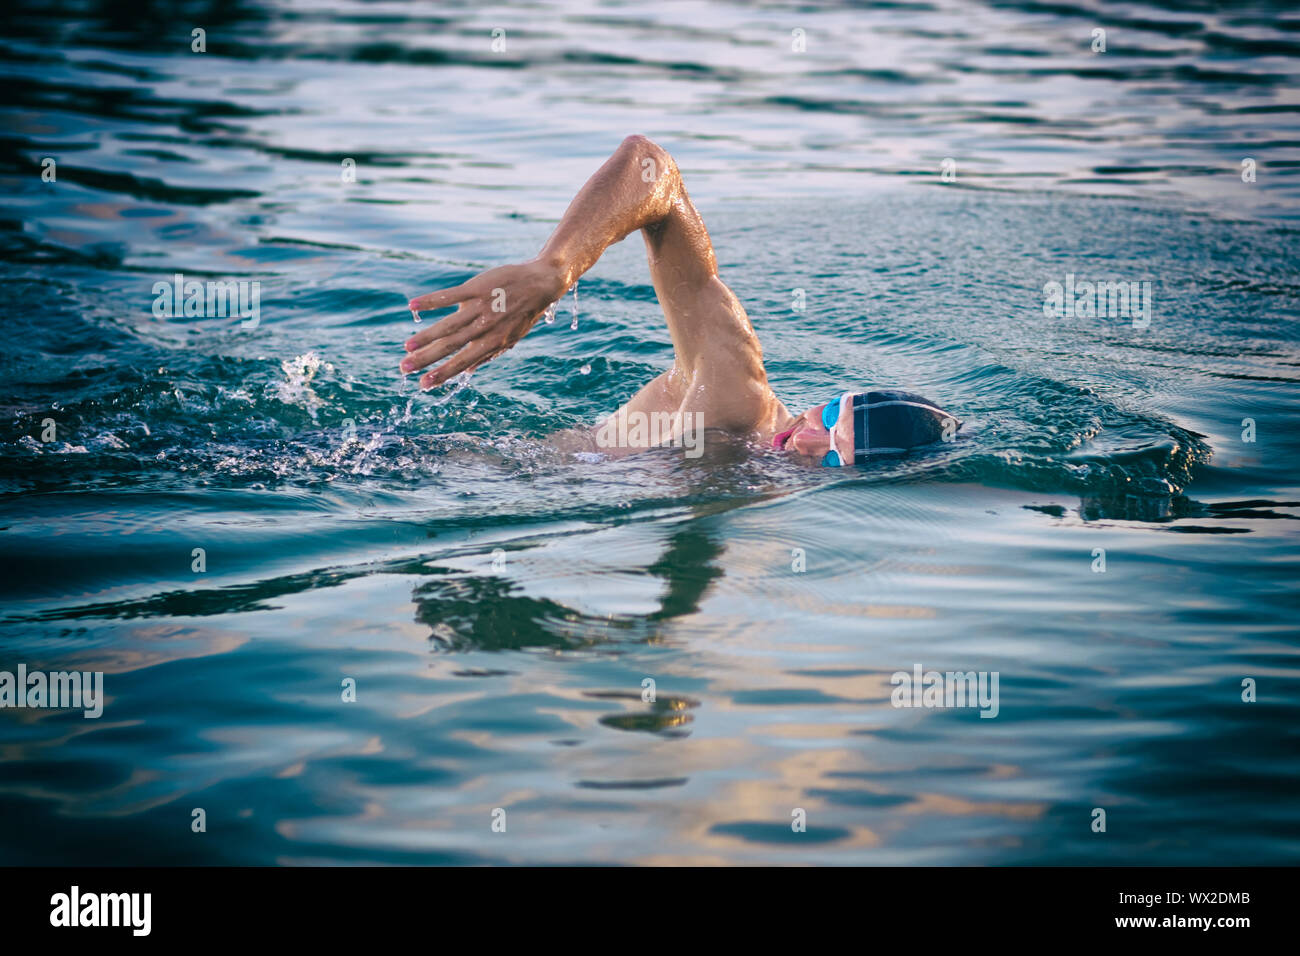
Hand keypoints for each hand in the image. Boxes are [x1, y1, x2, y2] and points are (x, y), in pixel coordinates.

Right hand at [402, 258, 566, 388]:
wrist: (541, 283)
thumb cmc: (524, 313)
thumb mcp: (511, 338)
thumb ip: (488, 354)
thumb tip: (466, 371)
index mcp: (493, 342)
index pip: (462, 362)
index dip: (442, 374)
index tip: (423, 384)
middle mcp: (486, 327)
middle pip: (451, 346)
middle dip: (426, 359)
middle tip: (404, 368)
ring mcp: (481, 307)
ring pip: (449, 325)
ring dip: (426, 336)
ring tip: (407, 346)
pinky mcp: (478, 287)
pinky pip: (450, 295)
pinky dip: (431, 301)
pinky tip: (413, 306)